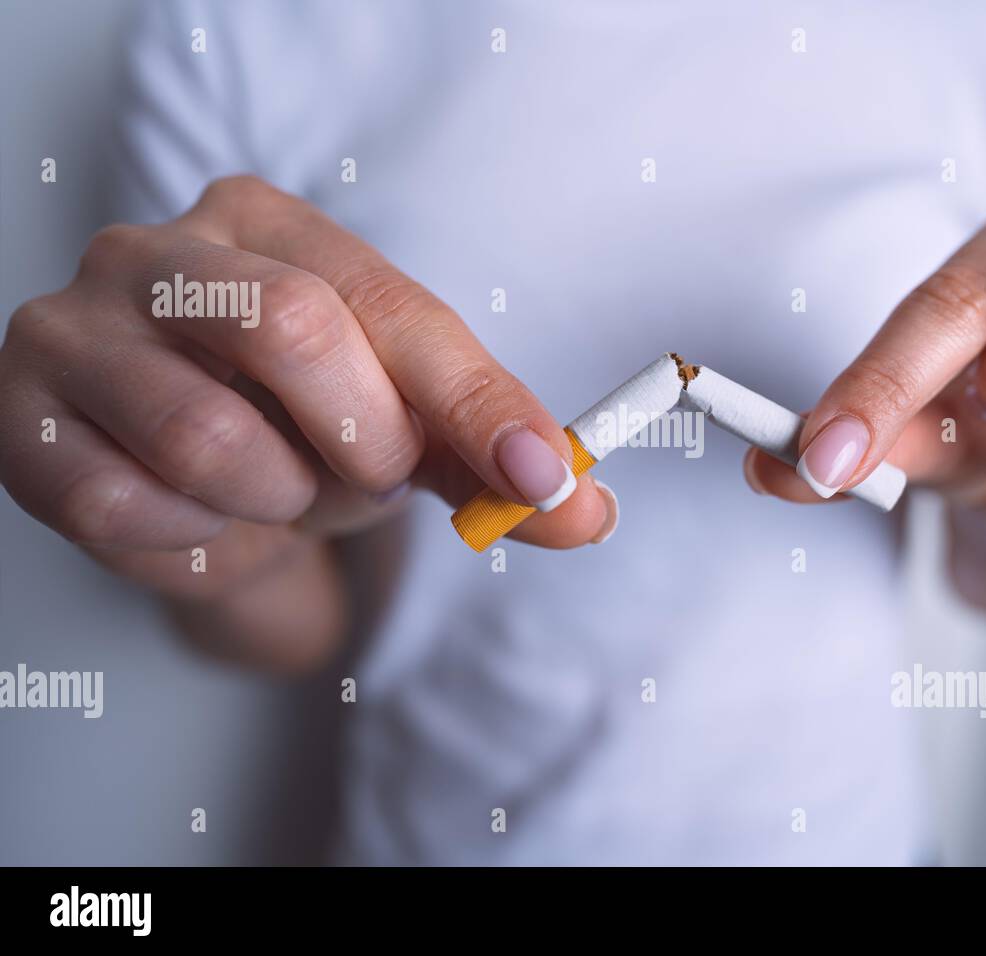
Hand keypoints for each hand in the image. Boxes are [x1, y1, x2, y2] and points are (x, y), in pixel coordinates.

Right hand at [0, 176, 612, 666]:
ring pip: (207, 438)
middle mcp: (158, 252)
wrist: (191, 481)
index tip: (542, 479)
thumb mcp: (408, 426)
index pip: (391, 305)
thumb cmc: (302, 428)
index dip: (476, 401)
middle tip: (368, 477)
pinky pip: (129, 510)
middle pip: (292, 331)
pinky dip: (199, 542)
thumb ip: (491, 457)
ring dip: (279, 501)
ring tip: (278, 492)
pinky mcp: (20, 423)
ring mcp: (73, 330)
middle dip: (361, 443)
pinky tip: (205, 520)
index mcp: (268, 222)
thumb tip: (586, 508)